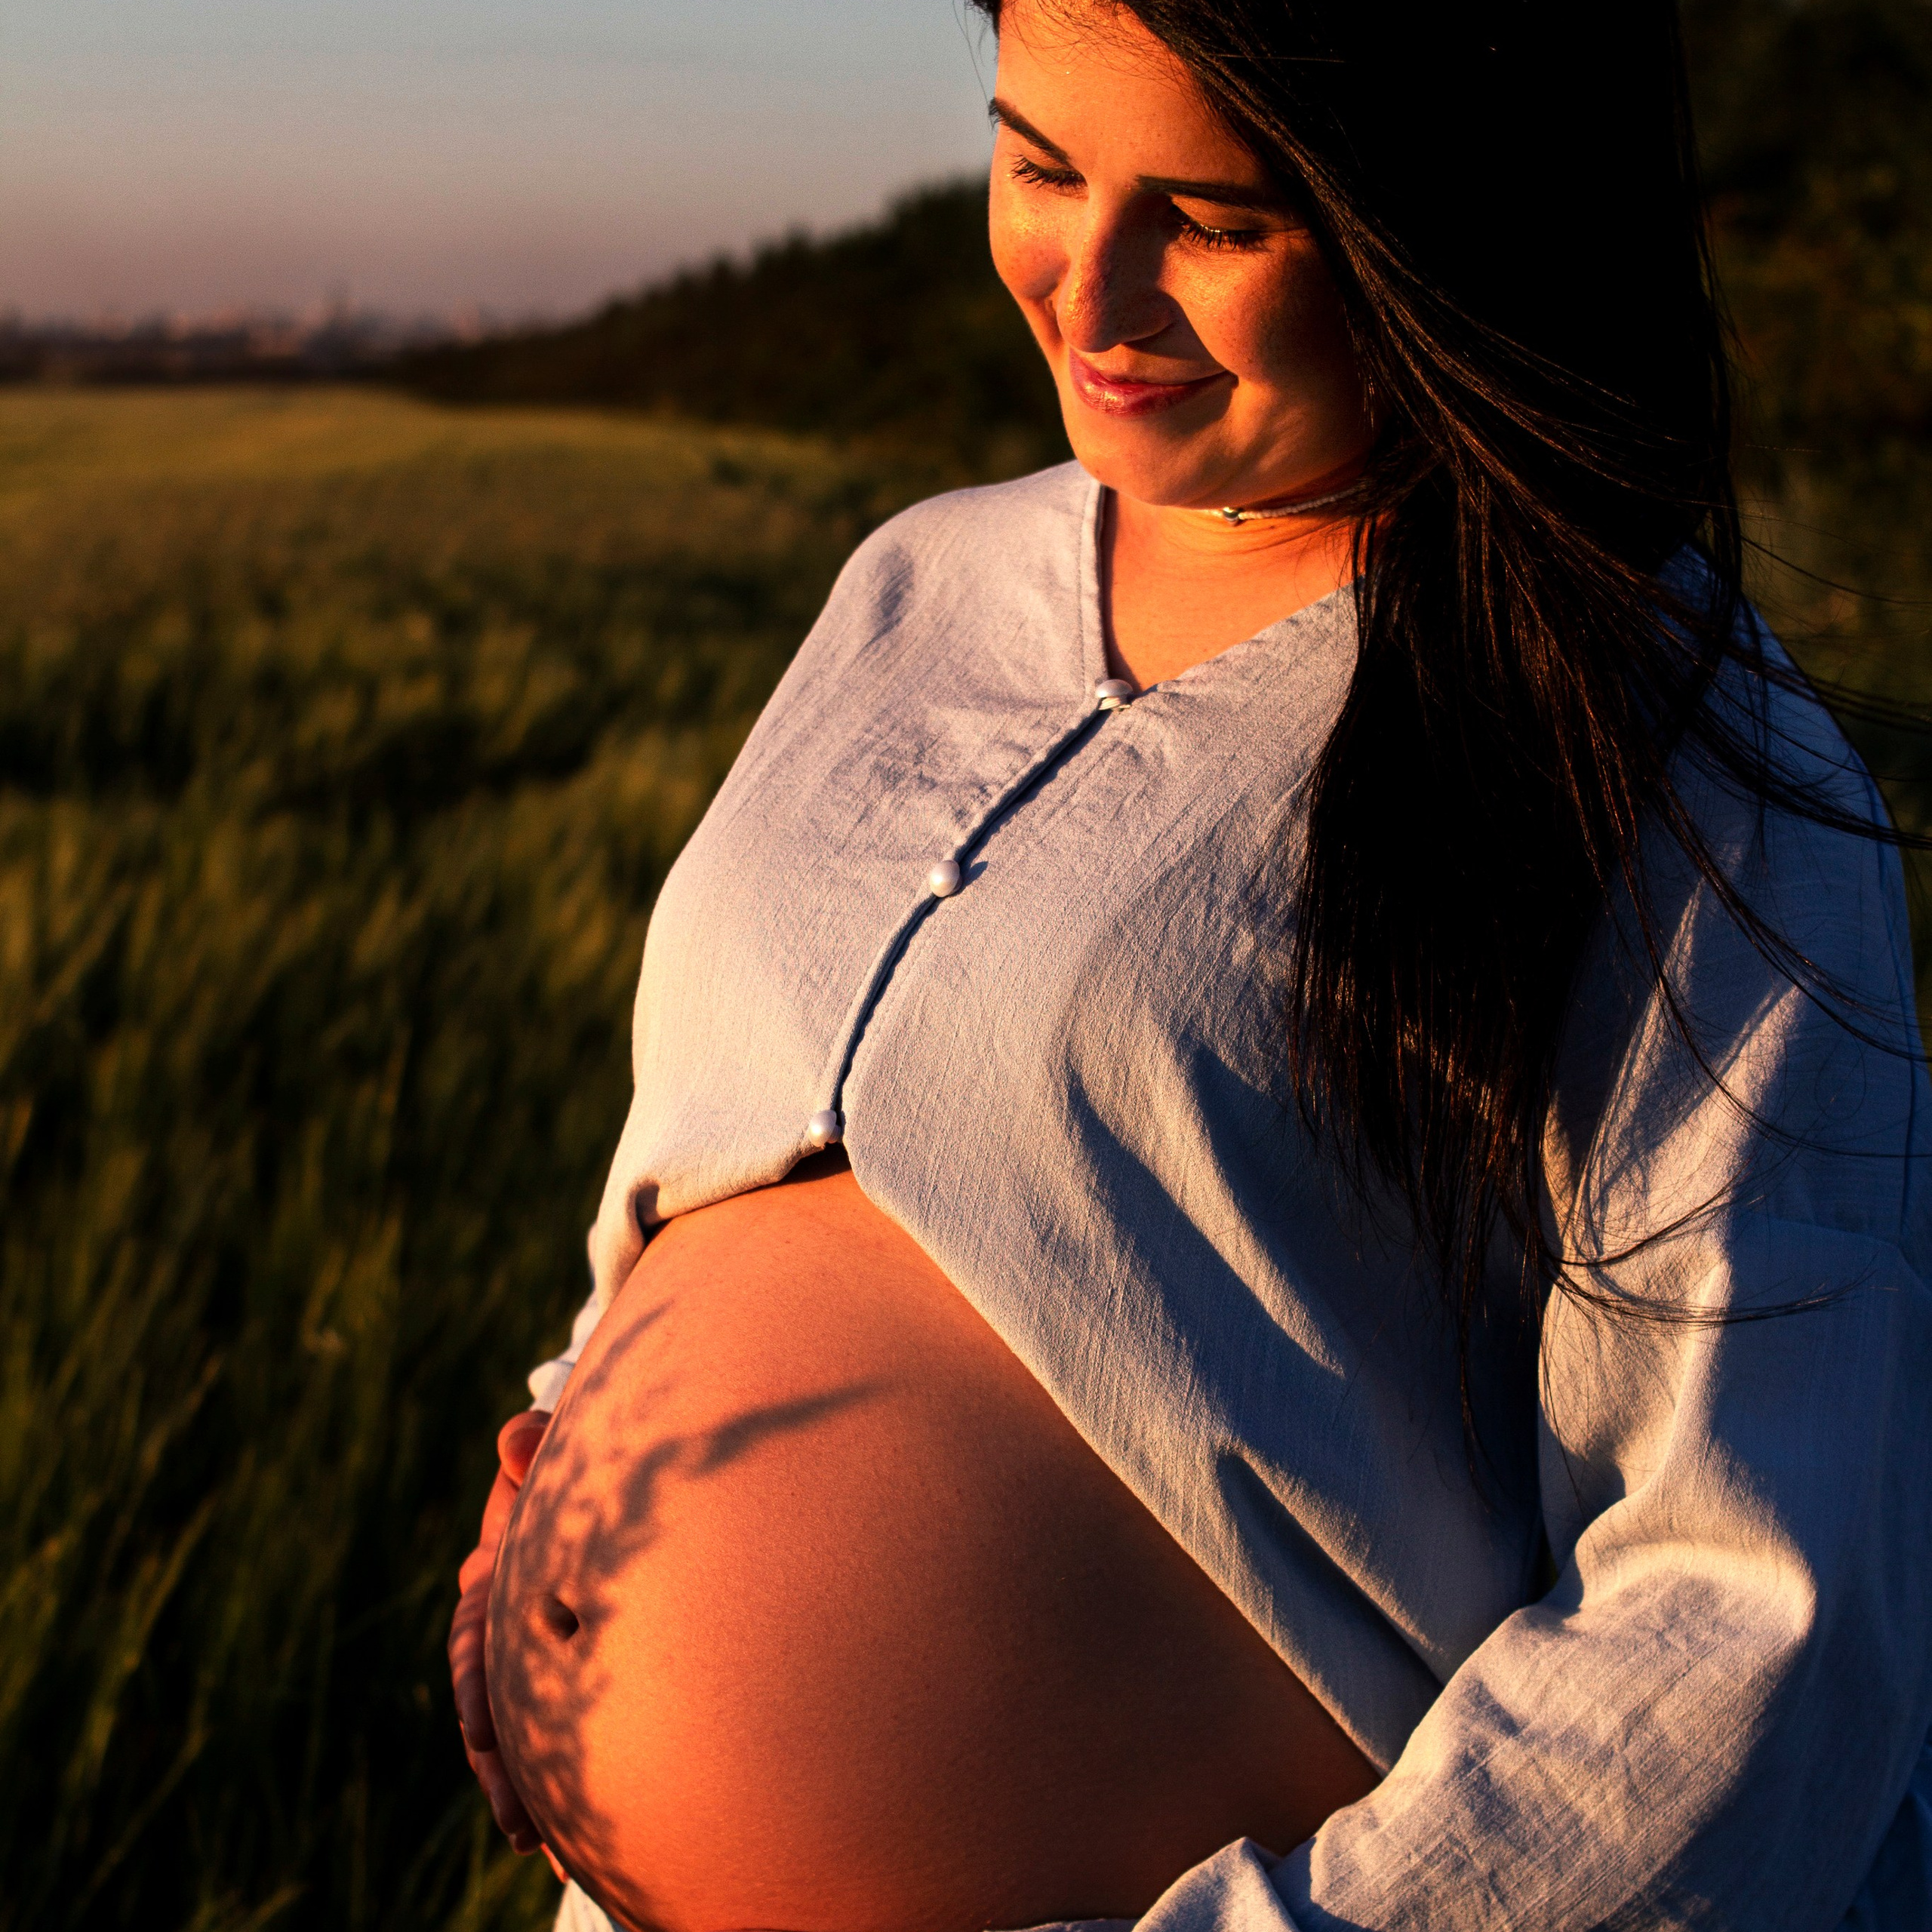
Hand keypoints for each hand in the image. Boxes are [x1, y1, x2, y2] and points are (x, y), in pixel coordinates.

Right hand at [450, 1409, 555, 1861]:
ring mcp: (533, 1660)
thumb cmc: (574, 1472)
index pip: (476, 1640)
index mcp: (493, 1581)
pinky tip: (571, 1845)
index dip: (478, 1684)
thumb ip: (537, 1451)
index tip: (482, 1728)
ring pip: (520, 1739)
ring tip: (545, 1850)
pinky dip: (562, 1790)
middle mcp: (503, 1631)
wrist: (603, 1488)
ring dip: (527, 1794)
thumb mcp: (556, 1459)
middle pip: (491, 1709)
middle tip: (516, 1820)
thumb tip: (519, 1435)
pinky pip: (557, 1741)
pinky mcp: (565, 1682)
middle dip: (499, 1768)